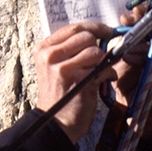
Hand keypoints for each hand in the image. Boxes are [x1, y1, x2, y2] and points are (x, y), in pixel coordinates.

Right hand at [33, 21, 117, 143]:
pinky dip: (107, 74)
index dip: (94, 28)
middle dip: (97, 47)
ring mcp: (62, 68)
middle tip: (98, 60)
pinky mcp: (78, 80)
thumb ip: (70, 48)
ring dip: (102, 63)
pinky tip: (101, 82)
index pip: (73, 27)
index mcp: (43, 49)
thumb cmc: (60, 94)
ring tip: (97, 74)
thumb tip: (99, 32)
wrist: (56, 123)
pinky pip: (103, 68)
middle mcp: (50, 56)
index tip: (107, 32)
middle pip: (86, 36)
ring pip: (95, 52)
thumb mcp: (55, 66)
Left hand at [112, 4, 151, 138]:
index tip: (127, 17)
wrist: (130, 103)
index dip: (144, 17)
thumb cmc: (127, 76)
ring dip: (142, 47)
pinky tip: (131, 59)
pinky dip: (147, 61)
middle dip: (142, 31)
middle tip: (124, 31)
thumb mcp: (124, 51)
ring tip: (124, 49)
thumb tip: (128, 14)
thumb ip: (128, 34)